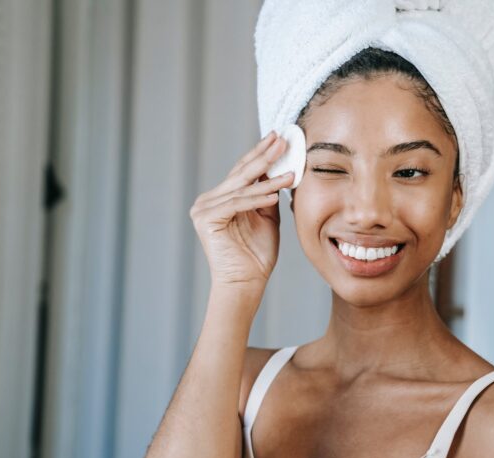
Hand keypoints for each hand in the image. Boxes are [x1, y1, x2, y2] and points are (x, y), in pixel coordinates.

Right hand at [189, 131, 294, 291]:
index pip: (243, 171)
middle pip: (240, 174)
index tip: (279, 138)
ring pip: (241, 189)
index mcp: (221, 198)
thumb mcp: (267, 216)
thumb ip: (268, 194)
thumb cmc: (257, 254)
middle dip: (264, 156)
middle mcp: (208, 200)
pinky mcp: (205, 220)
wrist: (246, 282)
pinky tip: (275, 195)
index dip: (261, 154)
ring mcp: (203, 209)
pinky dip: (256, 199)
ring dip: (268, 180)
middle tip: (282, 140)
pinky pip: (236, 204)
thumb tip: (279, 169)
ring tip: (289, 172)